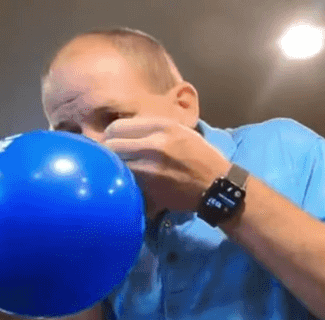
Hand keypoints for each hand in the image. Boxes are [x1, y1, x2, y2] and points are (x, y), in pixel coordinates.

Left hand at [103, 117, 230, 215]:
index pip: (116, 126)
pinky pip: (125, 181)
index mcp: (162, 126)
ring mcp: (150, 168)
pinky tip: (128, 183)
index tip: (114, 142)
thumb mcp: (180, 131)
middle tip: (111, 159)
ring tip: (118, 171)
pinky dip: (123, 182)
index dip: (111, 135)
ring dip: (114, 168)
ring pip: (114, 165)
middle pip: (110, 146)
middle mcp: (154, 144)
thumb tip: (122, 131)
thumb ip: (151, 129)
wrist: (217, 185)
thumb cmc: (199, 156)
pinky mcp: (149, 188)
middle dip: (107, 153)